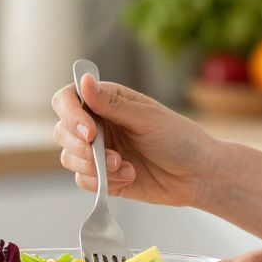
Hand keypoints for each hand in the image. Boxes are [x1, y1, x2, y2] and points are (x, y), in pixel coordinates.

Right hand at [50, 74, 218, 207]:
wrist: (198, 175)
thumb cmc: (180, 139)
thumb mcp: (147, 118)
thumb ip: (112, 103)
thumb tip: (83, 79)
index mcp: (107, 101)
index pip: (68, 99)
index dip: (70, 115)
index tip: (89, 132)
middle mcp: (98, 124)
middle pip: (63, 131)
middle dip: (81, 147)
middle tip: (110, 156)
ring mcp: (99, 151)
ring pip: (70, 158)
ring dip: (94, 166)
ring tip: (124, 167)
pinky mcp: (103, 176)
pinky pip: (83, 180)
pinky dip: (103, 182)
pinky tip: (129, 176)